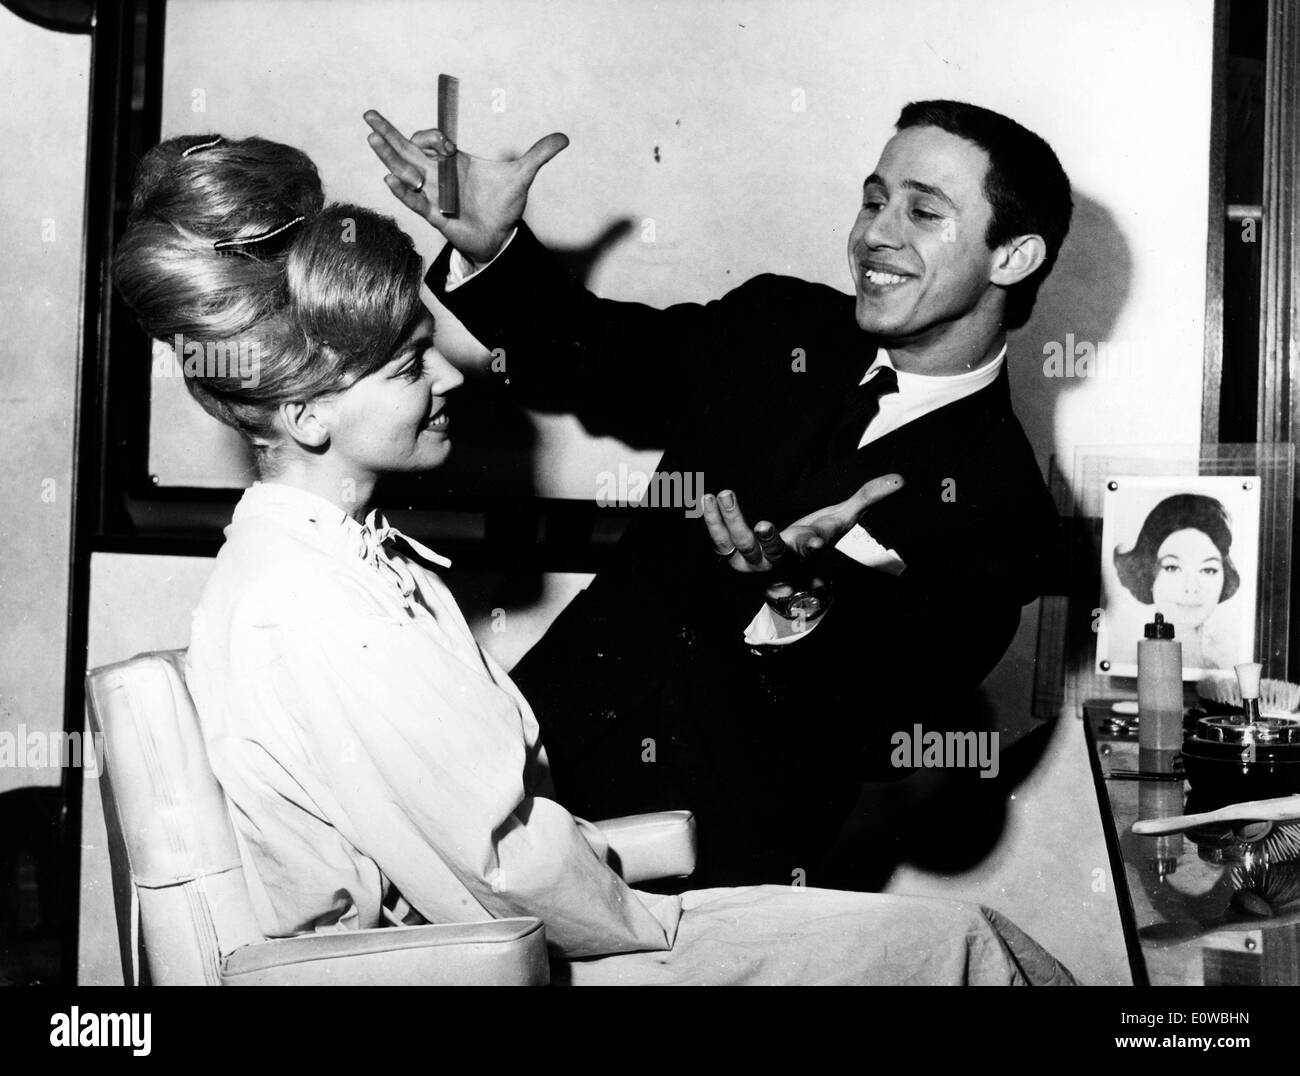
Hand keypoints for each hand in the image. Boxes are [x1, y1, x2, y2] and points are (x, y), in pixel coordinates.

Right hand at [363, 108, 568, 263]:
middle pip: (408, 150)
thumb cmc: (504, 205)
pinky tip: (390, 179)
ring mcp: (434, 194)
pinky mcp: (436, 216)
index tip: (445, 142)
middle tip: (368, 114)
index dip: (432, 136)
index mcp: (454, 161)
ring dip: (389, 156)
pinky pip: (416, 202)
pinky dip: (405, 192)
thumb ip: (539, 155)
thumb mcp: (523, 176)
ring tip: (371, 138)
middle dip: (389, 133)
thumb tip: (564, 137)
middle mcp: (439, 175)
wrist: (502, 237)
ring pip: (406, 172)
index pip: (431, 140)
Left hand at [700, 475, 903, 576]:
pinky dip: (712, 523)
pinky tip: (706, 499)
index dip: (813, 545)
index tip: (813, 542)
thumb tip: (901, 479)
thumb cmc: (814, 534)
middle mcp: (779, 560)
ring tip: (723, 494)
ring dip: (731, 522)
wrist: (785, 567)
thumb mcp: (841, 517)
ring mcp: (753, 561)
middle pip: (773, 553)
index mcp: (807, 550)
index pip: (813, 548)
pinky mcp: (732, 556)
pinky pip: (719, 543)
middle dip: (767, 541)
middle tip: (761, 525)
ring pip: (740, 547)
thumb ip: (868, 496)